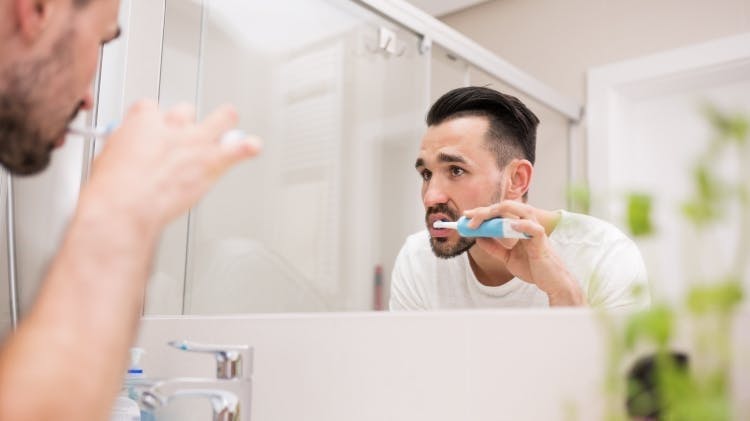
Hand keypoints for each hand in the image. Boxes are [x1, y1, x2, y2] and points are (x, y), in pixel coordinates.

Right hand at [83, 100, 261, 232]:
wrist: (126, 208)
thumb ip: (124, 151)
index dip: (155, 119)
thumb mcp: (107, 160)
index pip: (151, 108)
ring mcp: (195, 142)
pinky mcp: (211, 161)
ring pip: (219, 118)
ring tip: (229, 121)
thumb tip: (126, 156)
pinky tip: (253, 146)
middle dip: (187, 121)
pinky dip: (247, 148)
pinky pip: (238, 149)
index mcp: (143, 123)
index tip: (156, 127)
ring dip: (224, 121)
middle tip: (188, 132)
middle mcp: (172, 128)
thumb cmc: (113, 190)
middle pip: (186, 111)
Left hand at [463, 201, 583, 305]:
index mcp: (519, 226)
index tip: (466, 216)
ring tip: (483, 217)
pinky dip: (522, 225)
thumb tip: (478, 238)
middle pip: (506, 207)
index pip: (500, 213)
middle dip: (485, 210)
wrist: (551, 283)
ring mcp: (535, 230)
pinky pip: (533, 228)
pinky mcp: (542, 240)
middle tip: (468, 217)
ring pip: (520, 210)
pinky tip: (511, 225)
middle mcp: (527, 224)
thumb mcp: (508, 258)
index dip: (482, 212)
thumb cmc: (534, 268)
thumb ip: (494, 248)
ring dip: (499, 212)